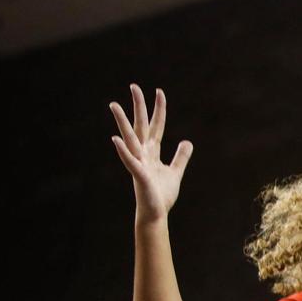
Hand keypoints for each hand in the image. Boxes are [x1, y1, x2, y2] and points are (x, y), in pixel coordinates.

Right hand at [111, 85, 192, 222]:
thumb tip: (187, 141)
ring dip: (122, 122)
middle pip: (141, 125)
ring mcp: (139, 163)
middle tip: (134, 86)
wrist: (156, 214)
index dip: (158, 109)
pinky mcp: (139, 175)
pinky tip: (116, 140)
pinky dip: (123, 151)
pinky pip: (130, 161)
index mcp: (152, 152)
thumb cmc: (161, 195)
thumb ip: (180, 157)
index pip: (156, 126)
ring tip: (114, 105)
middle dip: (139, 106)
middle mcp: (143, 154)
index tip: (159, 91)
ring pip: (130, 138)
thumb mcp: (175, 172)